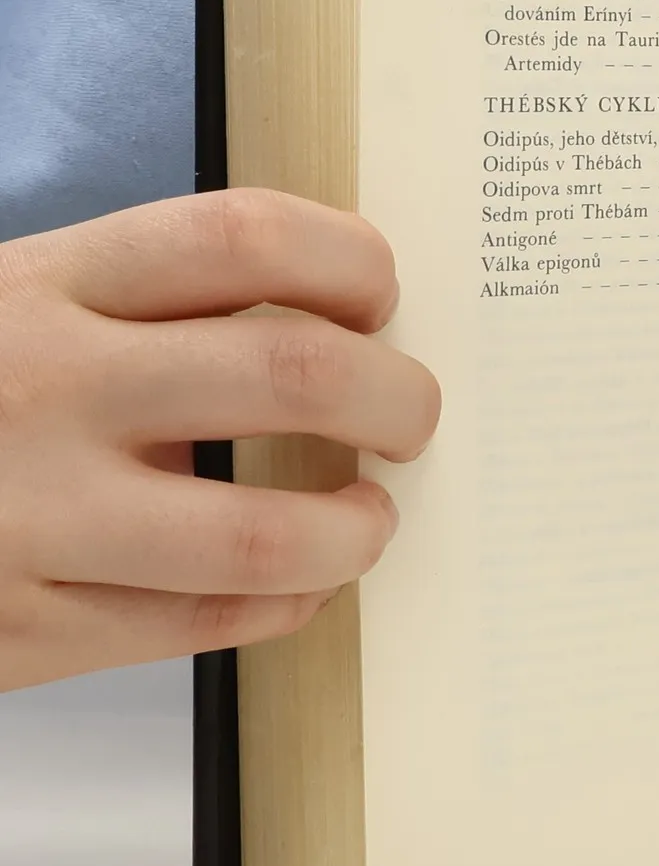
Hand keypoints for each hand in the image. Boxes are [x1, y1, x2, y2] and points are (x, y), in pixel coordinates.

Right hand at [0, 190, 439, 691]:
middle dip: (396, 395)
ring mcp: (30, 514)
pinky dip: (285, 603)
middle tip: (412, 415)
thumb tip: (339, 327)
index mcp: (40, 285)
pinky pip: (206, 624)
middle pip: (292, 370)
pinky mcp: (23, 628)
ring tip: (366, 514)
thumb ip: (144, 310)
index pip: (241, 237)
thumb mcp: (16, 309)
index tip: (380, 294)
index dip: (349, 259)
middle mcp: (41, 387)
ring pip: (265, 532)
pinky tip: (297, 581)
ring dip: (354, 527)